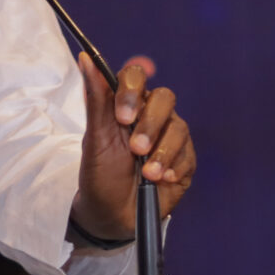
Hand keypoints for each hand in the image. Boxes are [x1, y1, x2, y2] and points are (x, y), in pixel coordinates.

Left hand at [70, 54, 194, 241]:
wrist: (111, 215)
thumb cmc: (100, 174)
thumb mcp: (95, 139)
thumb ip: (95, 98)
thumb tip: (85, 59)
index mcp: (127, 104)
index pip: (135, 76)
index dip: (132, 89)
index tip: (122, 115)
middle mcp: (151, 116)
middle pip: (164, 98)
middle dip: (150, 124)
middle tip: (135, 149)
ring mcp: (171, 137)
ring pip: (179, 127)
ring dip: (162, 152)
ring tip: (147, 174)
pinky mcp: (185, 160)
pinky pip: (189, 154)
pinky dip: (174, 167)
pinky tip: (160, 180)